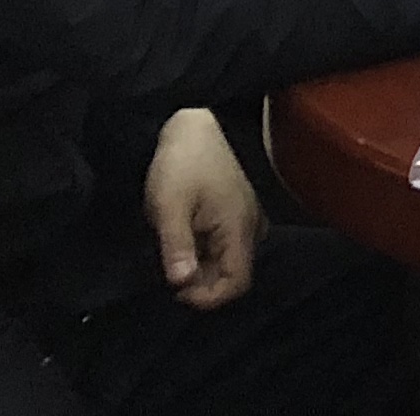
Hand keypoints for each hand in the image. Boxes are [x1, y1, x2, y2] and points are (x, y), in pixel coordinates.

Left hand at [143, 107, 256, 311]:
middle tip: (169, 273)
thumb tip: (180, 284)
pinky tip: (184, 242)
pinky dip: (206, 253)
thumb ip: (177, 248)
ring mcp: (245, 218)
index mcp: (238, 227)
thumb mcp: (170, 207)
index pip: (237, 282)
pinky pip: (226, 245)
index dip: (208, 297)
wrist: (195, 121)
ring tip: (173, 256)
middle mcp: (250, 226)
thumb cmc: (182, 162)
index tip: (176, 289)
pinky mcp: (235, 210)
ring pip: (230, 260)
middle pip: (235, 275)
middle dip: (202, 284)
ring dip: (203, 268)